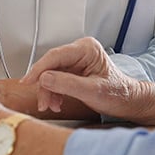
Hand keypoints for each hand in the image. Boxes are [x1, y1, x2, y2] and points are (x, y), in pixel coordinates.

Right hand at [21, 37, 142, 118]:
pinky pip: (56, 79)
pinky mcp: (74, 71)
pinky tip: (57, 103)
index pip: (56, 56)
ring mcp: (76, 60)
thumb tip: (44, 78)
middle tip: (42, 103)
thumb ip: (68, 84)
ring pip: (51, 74)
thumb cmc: (118, 94)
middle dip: (45, 86)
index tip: (27, 81)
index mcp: (87, 49)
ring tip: (51, 106)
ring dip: (48, 91)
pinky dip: (54, 92)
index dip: (38, 69)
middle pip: (51, 66)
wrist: (128, 102)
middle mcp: (80, 51)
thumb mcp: (93, 91)